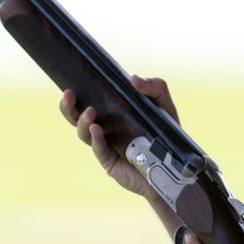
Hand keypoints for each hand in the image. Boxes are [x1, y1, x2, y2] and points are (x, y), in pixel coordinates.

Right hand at [58, 75, 179, 200]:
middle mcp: (104, 128)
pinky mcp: (111, 162)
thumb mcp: (164, 104)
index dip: (75, 95)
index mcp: (111, 113)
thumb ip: (155, 86)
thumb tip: (132, 78)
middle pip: (76, 118)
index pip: (86, 102)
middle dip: (68, 107)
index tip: (70, 83)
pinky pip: (99, 150)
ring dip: (83, 122)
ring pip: (84, 134)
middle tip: (68, 94)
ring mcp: (106, 145)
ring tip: (90, 111)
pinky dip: (96, 139)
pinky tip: (97, 129)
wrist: (175, 164)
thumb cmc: (167, 132)